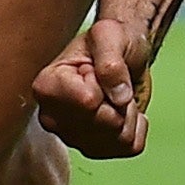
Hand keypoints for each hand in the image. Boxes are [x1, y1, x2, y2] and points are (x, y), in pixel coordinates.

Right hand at [32, 15, 152, 159]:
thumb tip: (119, 97)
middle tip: (111, 83)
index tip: (95, 69)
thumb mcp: (110, 35)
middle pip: (105, 123)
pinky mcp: (95, 150)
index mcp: (47, 87)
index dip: (104, 82)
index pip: (88, 101)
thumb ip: (111, 61)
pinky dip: (137, 126)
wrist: (121, 55)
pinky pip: (130, 146)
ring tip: (117, 94)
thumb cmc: (110, 42)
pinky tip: (123, 109)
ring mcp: (73, 138)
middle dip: (120, 101)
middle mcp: (53, 118)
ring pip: (119, 138)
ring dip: (129, 113)